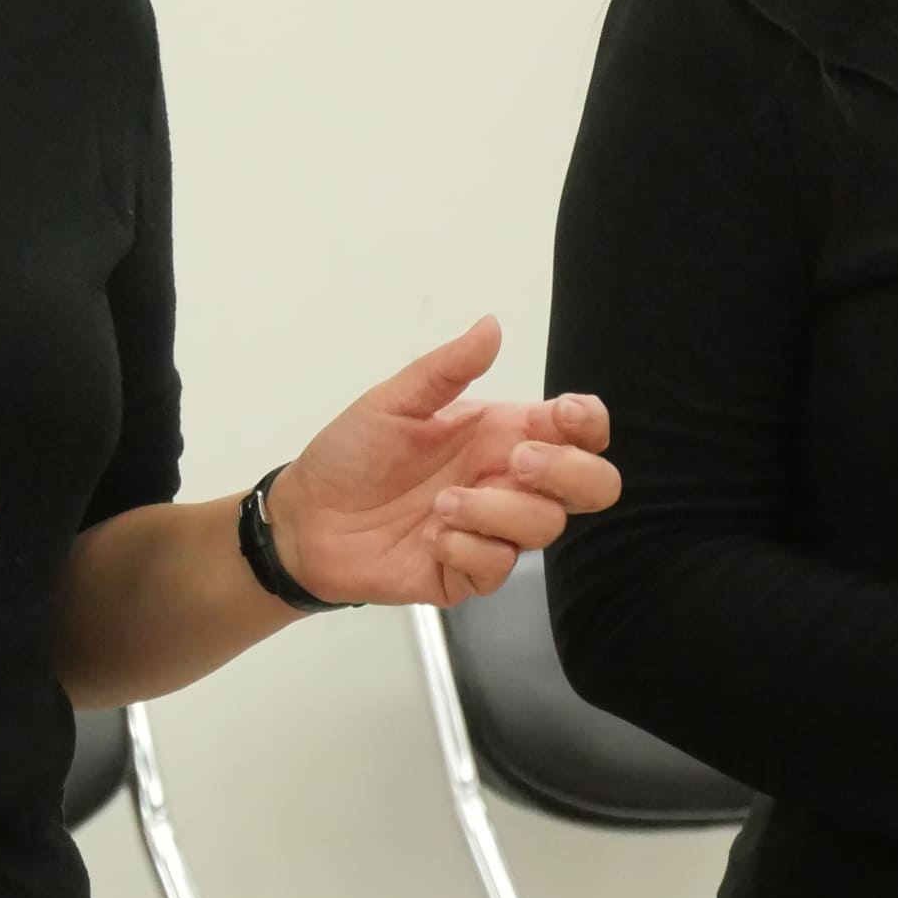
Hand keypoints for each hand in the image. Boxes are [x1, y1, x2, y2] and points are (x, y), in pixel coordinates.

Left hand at [264, 317, 618, 607]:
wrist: (306, 518)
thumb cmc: (350, 455)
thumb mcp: (393, 401)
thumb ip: (446, 368)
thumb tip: (491, 325)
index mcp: (500, 434)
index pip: (579, 430)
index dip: (589, 423)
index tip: (561, 415)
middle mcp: (506, 482)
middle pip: (592, 487)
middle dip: (568, 472)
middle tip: (513, 462)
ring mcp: (493, 531)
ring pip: (545, 528)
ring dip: (494, 512)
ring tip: (439, 504)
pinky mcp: (468, 572)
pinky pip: (497, 567)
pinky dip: (465, 548)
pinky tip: (429, 538)